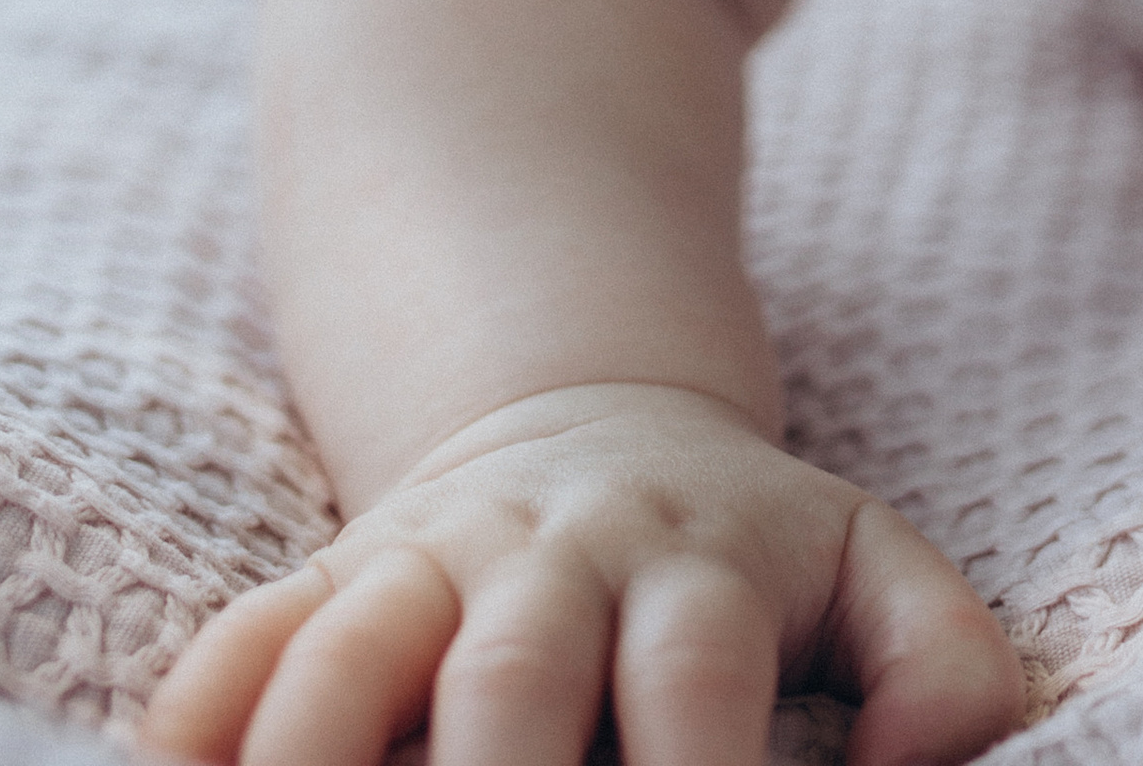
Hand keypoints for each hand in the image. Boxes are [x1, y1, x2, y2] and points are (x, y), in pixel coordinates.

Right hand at [136, 381, 1025, 765]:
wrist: (591, 412)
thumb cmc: (744, 550)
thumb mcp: (869, 563)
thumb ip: (943, 656)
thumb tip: (940, 762)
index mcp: (697, 567)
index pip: (699, 683)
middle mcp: (553, 562)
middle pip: (513, 674)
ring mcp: (427, 565)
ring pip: (347, 649)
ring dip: (315, 754)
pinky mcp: (330, 581)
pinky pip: (238, 640)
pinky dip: (198, 716)